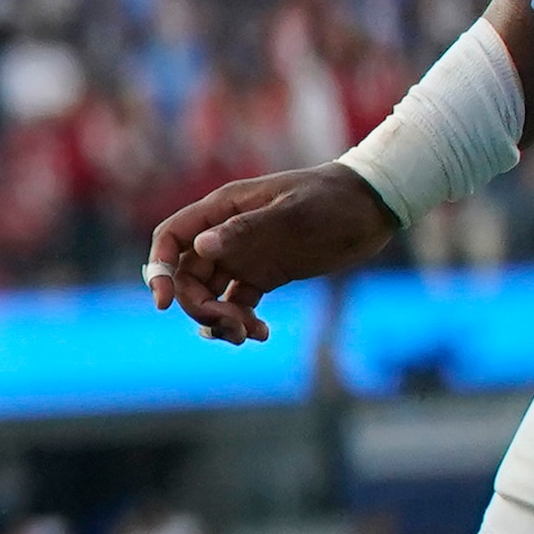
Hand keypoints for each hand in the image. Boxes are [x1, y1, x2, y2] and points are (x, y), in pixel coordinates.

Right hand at [144, 164, 397, 344]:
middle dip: (198, 306)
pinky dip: (241, 321)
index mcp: (224, 210)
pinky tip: (262, 333)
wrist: (374, 205)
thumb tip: (200, 246)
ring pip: (210, 294)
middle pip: (187, 276)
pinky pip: (237, 303)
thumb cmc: (335, 199)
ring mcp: (244, 256)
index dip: (159, 270)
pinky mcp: (264, 274)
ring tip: (247, 334)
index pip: (172, 239)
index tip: (164, 304)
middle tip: (228, 325)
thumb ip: (247, 229)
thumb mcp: (294, 214)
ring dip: (218, 319)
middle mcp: (226, 234)